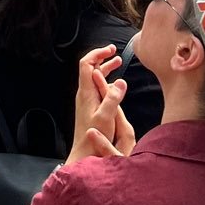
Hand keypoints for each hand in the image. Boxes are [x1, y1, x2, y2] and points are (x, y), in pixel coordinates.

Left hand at [67, 45, 134, 164]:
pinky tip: (116, 85)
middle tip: (114, 51)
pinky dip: (106, 81)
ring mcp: (87, 101)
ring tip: (118, 62)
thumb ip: (112, 98)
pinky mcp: (91, 108)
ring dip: (105, 68)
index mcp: (86, 92)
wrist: (84, 154)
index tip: (109, 50)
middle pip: (90, 68)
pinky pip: (98, 88)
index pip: (86, 64)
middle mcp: (84, 94)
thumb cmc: (94, 139)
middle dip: (102, 58)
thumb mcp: (106, 117)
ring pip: (94, 78)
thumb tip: (120, 81)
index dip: (97, 54)